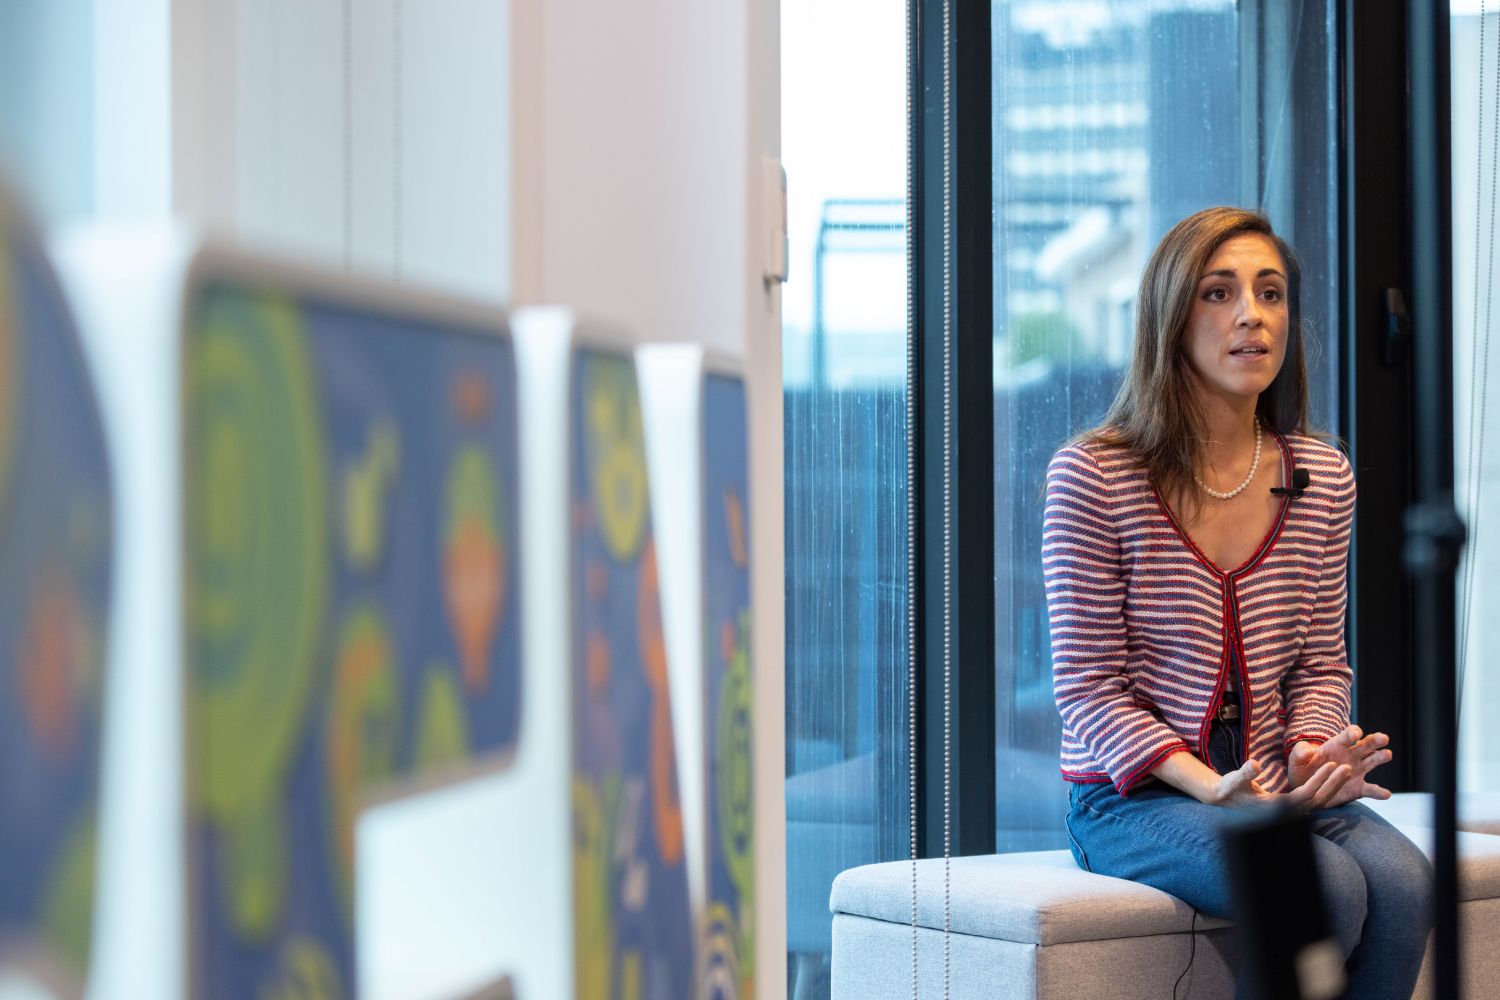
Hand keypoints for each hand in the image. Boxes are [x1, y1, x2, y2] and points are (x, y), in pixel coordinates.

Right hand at [1210, 757, 1357, 811]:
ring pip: (1319, 802)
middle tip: (1347, 768)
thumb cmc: (1230, 789)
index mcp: (1276, 807)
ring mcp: (1291, 813)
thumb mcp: (1234, 780)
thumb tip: (1255, 764)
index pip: (1305, 795)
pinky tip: (1333, 779)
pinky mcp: (1293, 809)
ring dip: (1333, 787)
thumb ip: (1245, 773)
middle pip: (1318, 801)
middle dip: (1333, 784)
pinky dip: (1326, 790)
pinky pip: (1314, 801)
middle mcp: (1287, 813)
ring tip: (1345, 771)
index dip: (1319, 780)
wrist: (1227, 800)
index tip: (1331, 765)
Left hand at [1287, 725, 1392, 807]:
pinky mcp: (1358, 788)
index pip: (1347, 735)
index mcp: (1336, 746)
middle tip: (1383, 738)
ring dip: (1380, 757)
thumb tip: (1307, 751)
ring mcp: (1357, 771)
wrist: (1305, 789)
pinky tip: (1386, 794)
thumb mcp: (1296, 760)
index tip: (1356, 734)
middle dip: (1374, 740)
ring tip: (1387, 754)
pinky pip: (1370, 790)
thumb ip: (1299, 753)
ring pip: (1372, 762)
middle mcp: (1351, 756)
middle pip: (1365, 745)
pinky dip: (1379, 792)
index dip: (1352, 732)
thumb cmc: (1302, 769)